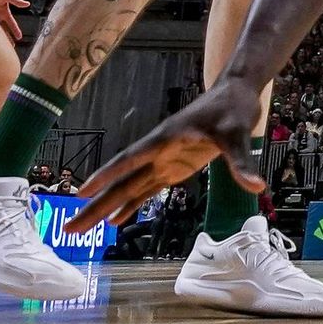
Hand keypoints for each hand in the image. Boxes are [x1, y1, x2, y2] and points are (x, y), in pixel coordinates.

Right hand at [72, 80, 263, 231]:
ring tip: (80, 228)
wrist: (237, 95)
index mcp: (165, 139)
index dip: (106, 176)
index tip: (80, 191)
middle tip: (68, 228)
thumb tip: (255, 186)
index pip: (129, 161)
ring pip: (129, 188)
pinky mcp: (174, 167)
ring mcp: (164, 160)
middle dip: (94, 204)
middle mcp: (158, 152)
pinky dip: (131, 206)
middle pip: (121, 182)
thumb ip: (241, 162)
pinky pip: (147, 190)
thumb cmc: (233, 108)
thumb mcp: (237, 134)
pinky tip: (116, 222)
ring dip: (106, 208)